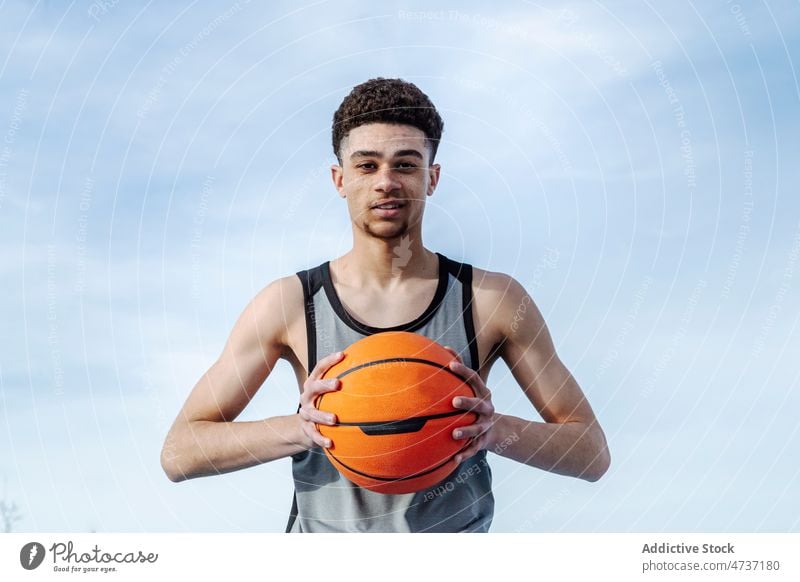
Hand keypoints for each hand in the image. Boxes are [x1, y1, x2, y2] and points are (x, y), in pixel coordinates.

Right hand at [298, 351, 344, 448]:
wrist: (305, 427)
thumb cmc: (323, 404)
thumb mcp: (329, 393)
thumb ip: (344, 382)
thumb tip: (369, 367)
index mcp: (313, 384)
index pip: (319, 368)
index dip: (329, 361)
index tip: (342, 355)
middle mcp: (307, 396)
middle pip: (313, 387)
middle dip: (325, 385)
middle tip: (337, 384)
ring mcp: (305, 413)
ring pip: (312, 413)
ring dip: (323, 415)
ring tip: (334, 419)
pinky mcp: (306, 429)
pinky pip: (313, 434)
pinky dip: (320, 438)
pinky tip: (330, 443)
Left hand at [443, 346, 496, 462]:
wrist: (496, 430)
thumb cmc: (475, 403)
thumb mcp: (471, 388)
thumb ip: (459, 369)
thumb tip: (444, 347)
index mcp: (483, 393)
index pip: (474, 379)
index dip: (463, 371)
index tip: (450, 365)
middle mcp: (487, 409)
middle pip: (479, 405)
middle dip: (468, 403)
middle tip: (454, 401)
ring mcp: (486, 426)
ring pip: (477, 430)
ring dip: (467, 431)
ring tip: (454, 434)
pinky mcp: (483, 442)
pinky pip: (474, 449)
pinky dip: (465, 455)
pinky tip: (454, 460)